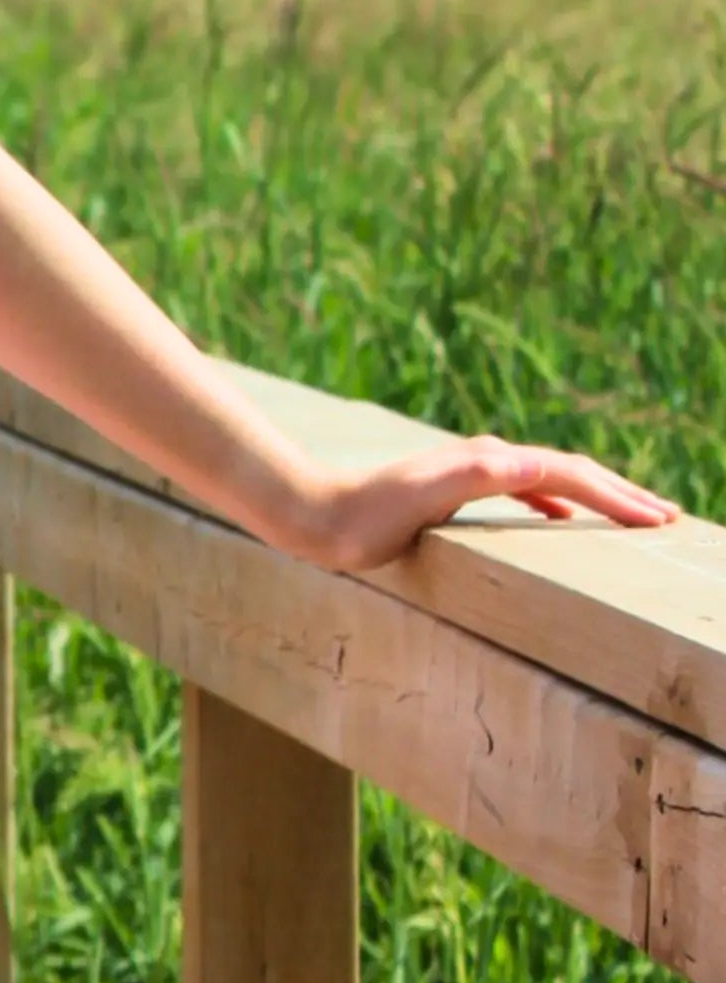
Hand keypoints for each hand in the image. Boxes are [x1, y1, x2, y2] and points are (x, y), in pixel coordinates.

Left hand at [283, 434, 678, 577]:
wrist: (315, 514)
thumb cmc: (365, 517)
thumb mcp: (425, 497)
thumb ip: (479, 476)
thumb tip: (532, 466)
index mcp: (491, 463)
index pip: (571, 475)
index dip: (616, 497)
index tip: (656, 521)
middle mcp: (488, 460)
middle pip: (572, 472)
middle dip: (621, 494)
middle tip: (667, 517)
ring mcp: (473, 473)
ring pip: (552, 481)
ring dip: (595, 496)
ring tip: (632, 515)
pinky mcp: (455, 490)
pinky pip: (525, 492)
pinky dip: (556, 501)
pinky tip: (562, 519)